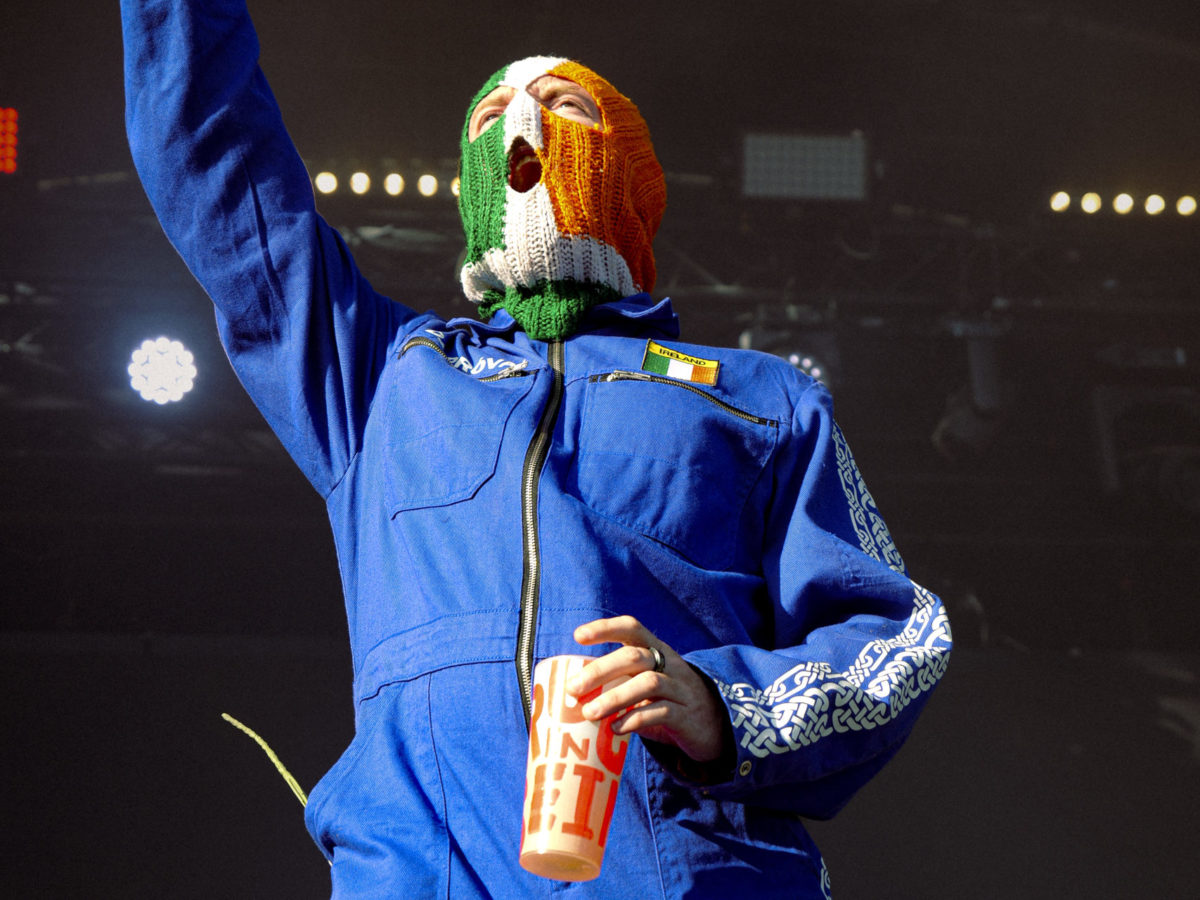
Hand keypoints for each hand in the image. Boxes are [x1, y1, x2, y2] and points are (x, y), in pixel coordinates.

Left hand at [569, 615, 726, 763]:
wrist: (715, 726)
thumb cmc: (667, 702)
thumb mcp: (645, 685)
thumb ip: (618, 683)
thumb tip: (570, 693)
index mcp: (656, 651)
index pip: (632, 628)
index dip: (606, 628)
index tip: (578, 636)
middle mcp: (669, 664)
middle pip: (635, 657)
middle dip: (601, 670)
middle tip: (573, 688)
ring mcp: (681, 689)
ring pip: (648, 684)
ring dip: (615, 698)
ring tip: (590, 713)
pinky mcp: (688, 716)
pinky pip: (662, 713)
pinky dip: (635, 719)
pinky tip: (615, 729)